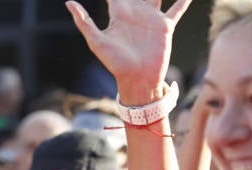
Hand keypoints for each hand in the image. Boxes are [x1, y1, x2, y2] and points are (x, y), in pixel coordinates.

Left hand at [66, 0, 192, 103]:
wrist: (137, 80)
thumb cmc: (115, 64)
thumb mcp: (97, 42)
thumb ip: (84, 22)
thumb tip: (68, 2)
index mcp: (120, 13)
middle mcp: (136, 12)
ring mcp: (152, 18)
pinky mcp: (165, 27)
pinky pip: (177, 9)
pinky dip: (184, 1)